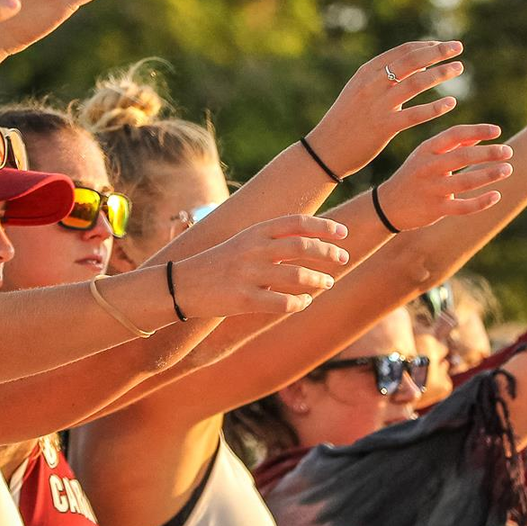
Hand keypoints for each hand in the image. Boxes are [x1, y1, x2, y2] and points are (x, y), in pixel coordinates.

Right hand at [172, 215, 350, 316]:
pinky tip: (305, 303)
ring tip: (328, 282)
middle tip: (343, 257)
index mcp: (254, 232)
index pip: (296, 223)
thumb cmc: (220, 263)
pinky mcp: (244, 299)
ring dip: (319, 279)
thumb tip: (309, 239)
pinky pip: (282, 302)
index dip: (324, 227)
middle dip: (328, 251)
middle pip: (302, 245)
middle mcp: (253, 249)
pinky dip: (300, 303)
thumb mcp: (244, 242)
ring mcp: (249, 274)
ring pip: (297, 274)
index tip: (343, 233)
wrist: (183, 284)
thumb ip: (272, 239)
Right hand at [303, 42, 464, 178]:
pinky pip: (414, 114)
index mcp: (367, 72)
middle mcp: (372, 84)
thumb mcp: (361, 92)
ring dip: (440, 73)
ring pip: (415, 83)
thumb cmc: (347, 120)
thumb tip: (418, 65)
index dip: (426, 45)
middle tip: (458, 47)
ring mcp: (377, 105)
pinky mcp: (383, 127)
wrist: (326, 149)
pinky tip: (451, 103)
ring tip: (458, 68)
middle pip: (411, 61)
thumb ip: (385, 78)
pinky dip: (434, 107)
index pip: (402, 51)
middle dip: (437, 51)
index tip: (444, 45)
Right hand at [375, 124, 512, 231]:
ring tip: (507, 169)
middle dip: (488, 153)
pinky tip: (496, 196)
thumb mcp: (426, 154)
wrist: (388, 205)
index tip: (497, 131)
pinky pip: (463, 206)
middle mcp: (429, 167)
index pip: (455, 134)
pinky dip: (481, 202)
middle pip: (462, 156)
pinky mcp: (435, 209)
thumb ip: (452, 144)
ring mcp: (432, 189)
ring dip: (489, 175)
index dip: (477, 130)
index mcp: (427, 149)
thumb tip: (481, 136)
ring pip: (465, 182)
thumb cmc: (414, 174)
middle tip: (508, 151)